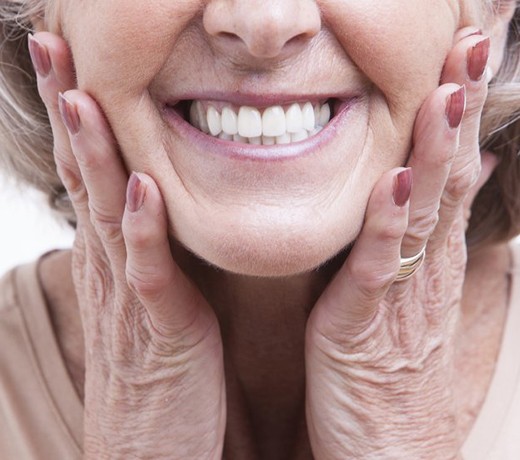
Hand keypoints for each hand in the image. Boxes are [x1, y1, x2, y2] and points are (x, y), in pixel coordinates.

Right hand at [29, 32, 225, 458]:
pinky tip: (139, 188)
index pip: (90, 171)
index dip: (77, 114)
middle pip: (84, 176)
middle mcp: (112, 266)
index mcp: (115, 255)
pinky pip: (148, 273)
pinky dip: (142, 229)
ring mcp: (130, 297)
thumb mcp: (149, 295)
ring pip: (106, 213)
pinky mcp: (159, 331)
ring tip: (81, 94)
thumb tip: (150, 201)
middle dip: (68, 109)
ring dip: (93, 154)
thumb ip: (148, 248)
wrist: (150, 446)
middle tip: (54, 45)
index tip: (71, 59)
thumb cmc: (157, 367)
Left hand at [305, 29, 493, 458]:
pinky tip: (396, 182)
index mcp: (433, 265)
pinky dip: (388, 224)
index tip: (465, 66)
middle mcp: (427, 273)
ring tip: (449, 92)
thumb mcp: (425, 314)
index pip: (452, 178)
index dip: (461, 122)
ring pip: (423, 214)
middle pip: (447, 181)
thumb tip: (456, 197)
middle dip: (459, 114)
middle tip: (472, 47)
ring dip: (437, 152)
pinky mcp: (366, 328)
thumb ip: (438, 256)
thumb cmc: (400, 389)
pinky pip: (378, 268)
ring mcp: (402, 299)